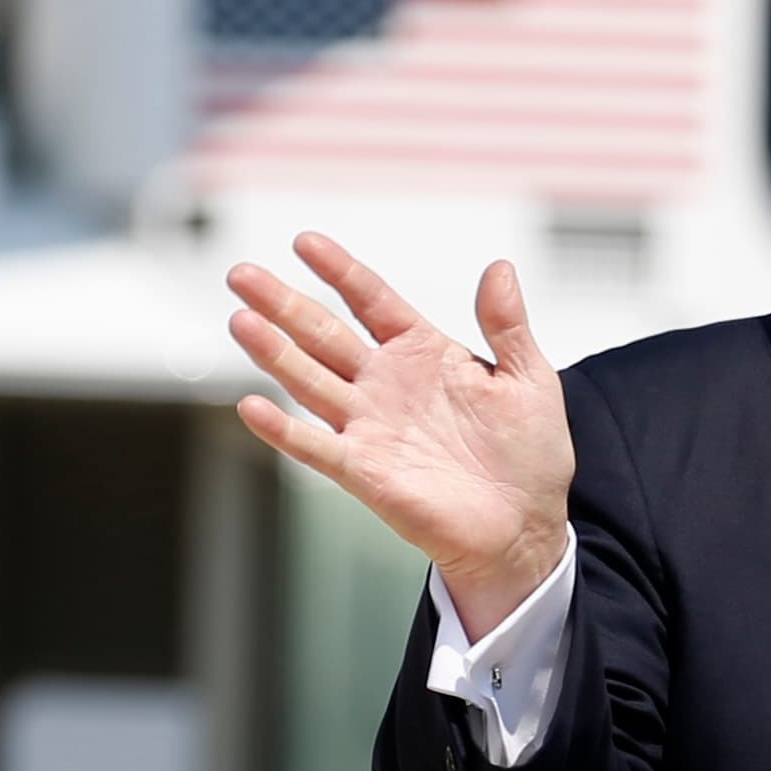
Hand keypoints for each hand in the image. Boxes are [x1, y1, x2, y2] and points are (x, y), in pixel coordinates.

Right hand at [228, 233, 574, 636]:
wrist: (525, 528)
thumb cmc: (529, 457)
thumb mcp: (529, 380)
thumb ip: (508, 324)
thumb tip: (500, 268)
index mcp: (423, 353)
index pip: (371, 301)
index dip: (339, 271)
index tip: (305, 242)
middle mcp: (386, 385)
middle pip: (324, 334)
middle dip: (282, 303)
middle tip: (241, 274)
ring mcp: (370, 427)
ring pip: (310, 380)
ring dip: (273, 352)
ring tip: (240, 320)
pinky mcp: (364, 471)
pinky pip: (316, 447)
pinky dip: (283, 429)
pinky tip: (252, 406)